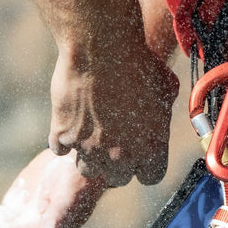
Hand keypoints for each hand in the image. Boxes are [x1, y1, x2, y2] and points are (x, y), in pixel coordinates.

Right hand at [49, 36, 176, 186]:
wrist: (101, 49)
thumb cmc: (138, 63)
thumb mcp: (166, 87)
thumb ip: (164, 110)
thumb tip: (161, 113)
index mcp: (151, 148)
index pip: (151, 176)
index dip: (145, 165)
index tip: (140, 153)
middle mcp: (120, 157)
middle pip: (118, 179)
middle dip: (117, 163)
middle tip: (114, 141)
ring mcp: (89, 149)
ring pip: (88, 170)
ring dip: (91, 155)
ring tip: (92, 132)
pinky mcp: (63, 136)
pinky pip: (61, 149)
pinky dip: (64, 139)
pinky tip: (71, 120)